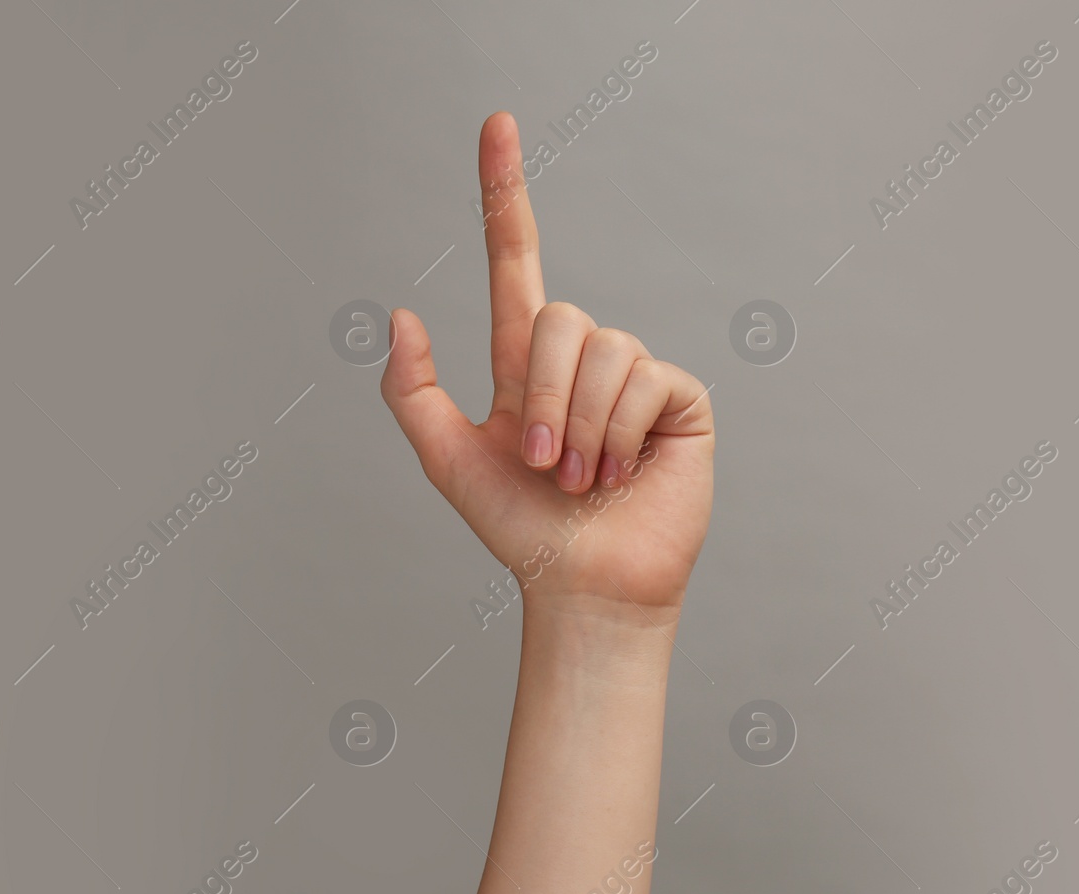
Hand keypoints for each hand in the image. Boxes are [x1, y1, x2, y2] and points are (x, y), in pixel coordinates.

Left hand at [381, 112, 714, 617]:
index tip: (496, 124)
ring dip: (582, 427)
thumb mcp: (446, 460)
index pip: (514, 259)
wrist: (583, 585)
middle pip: (558, 317)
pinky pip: (646, 380)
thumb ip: (414, 391)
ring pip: (604, 350)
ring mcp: (634, 375)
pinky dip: (621, 433)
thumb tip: (400, 314)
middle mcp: (582, 358)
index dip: (502, 194)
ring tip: (582, 479)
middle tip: (542, 465)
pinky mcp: (678, 399)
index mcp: (526, 362)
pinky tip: (622, 473)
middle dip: (544, 397)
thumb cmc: (519, 531)